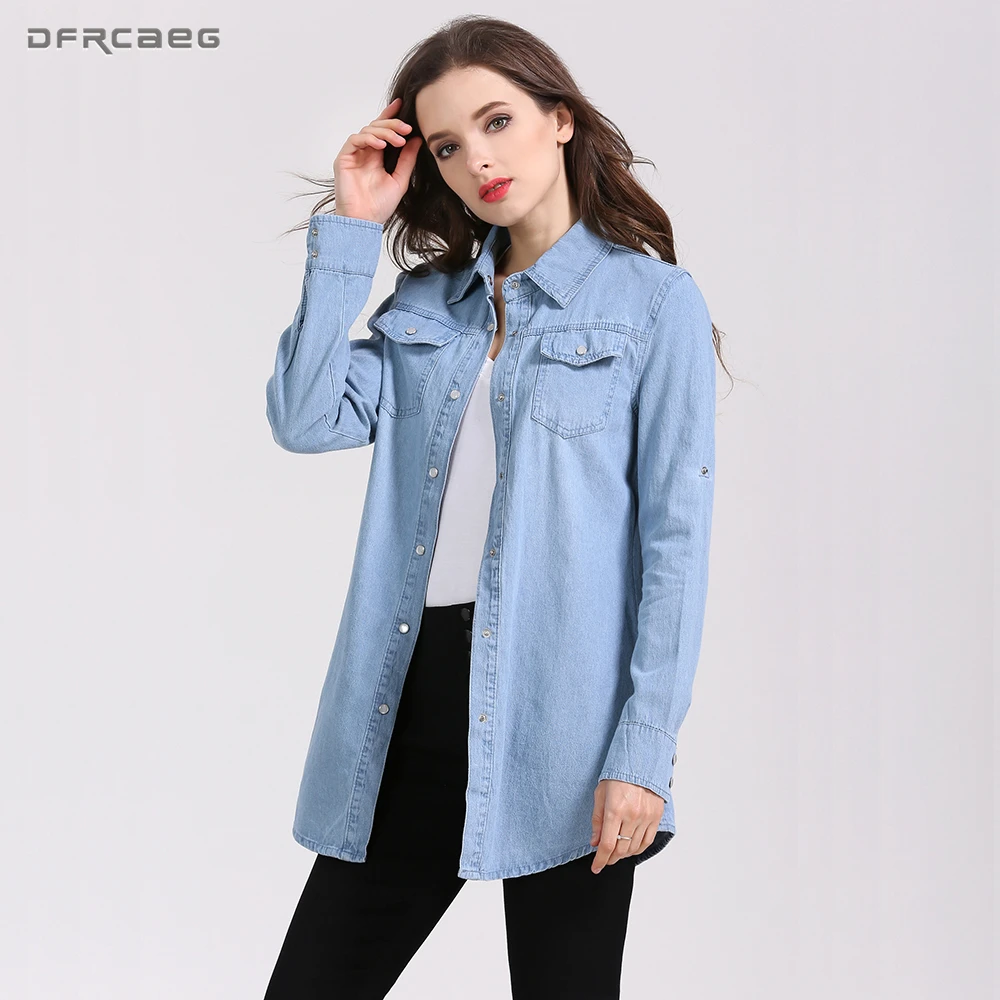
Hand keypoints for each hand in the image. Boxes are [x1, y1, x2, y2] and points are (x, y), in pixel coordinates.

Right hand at [332, 97, 421, 224]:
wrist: (365, 220)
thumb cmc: (380, 205)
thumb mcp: (400, 179)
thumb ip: (407, 159)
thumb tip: (416, 139)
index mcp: (377, 157)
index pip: (384, 131)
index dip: (391, 117)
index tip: (402, 105)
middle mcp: (365, 153)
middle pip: (377, 127)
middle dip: (392, 125)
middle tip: (406, 129)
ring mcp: (354, 155)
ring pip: (367, 130)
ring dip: (384, 132)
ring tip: (397, 140)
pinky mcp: (344, 158)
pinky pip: (355, 139)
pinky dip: (368, 138)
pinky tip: (380, 144)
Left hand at [590, 778, 663, 872]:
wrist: (640, 762)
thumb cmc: (617, 775)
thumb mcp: (600, 794)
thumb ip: (597, 820)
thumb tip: (595, 842)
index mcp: (614, 810)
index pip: (607, 845)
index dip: (601, 860)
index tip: (596, 867)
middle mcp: (632, 816)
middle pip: (621, 849)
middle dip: (611, 858)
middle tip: (605, 859)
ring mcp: (646, 817)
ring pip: (634, 848)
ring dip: (624, 855)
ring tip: (616, 853)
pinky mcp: (656, 816)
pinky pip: (647, 841)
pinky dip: (638, 848)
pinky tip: (631, 848)